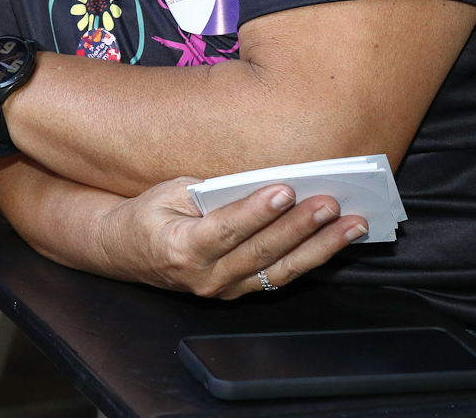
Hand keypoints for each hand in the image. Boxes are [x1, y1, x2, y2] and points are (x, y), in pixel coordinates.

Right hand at [98, 177, 367, 298]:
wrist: (124, 252)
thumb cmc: (147, 216)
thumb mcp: (166, 193)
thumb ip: (208, 192)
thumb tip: (256, 183)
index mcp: (181, 248)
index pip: (224, 230)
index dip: (255, 211)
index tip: (284, 190)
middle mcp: (206, 277)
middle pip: (260, 251)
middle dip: (299, 227)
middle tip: (329, 204)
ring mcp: (224, 290)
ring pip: (280, 270)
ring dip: (320, 247)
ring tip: (350, 225)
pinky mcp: (239, 292)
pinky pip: (280, 277)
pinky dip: (310, 258)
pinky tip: (335, 241)